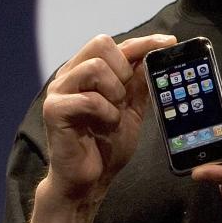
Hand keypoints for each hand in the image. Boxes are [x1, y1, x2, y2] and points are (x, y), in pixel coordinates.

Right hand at [42, 33, 175, 203]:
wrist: (89, 180)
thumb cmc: (106, 144)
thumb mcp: (131, 108)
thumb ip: (138, 82)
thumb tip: (154, 53)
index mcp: (86, 70)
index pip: (115, 44)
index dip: (143, 41)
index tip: (168, 42)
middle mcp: (70, 75)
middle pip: (100, 43)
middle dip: (123, 68)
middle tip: (125, 95)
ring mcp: (59, 91)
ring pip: (94, 67)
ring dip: (115, 91)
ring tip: (114, 112)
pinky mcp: (53, 110)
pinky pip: (89, 99)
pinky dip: (107, 113)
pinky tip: (106, 124)